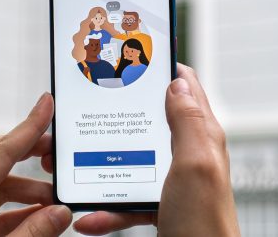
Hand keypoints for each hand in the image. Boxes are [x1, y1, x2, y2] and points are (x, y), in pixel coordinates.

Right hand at [73, 64, 239, 235]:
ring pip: (130, 159)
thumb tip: (177, 82)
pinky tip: (89, 216)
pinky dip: (107, 207)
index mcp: (199, 136)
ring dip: (101, 163)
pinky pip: (125, 198)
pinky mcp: (158, 204)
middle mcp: (185, 153)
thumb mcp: (195, 165)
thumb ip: (187, 122)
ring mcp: (170, 179)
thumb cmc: (205, 223)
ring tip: (71, 163)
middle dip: (117, 116)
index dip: (161, 68)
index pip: (185, 86)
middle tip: (87, 109)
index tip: (131, 56)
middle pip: (147, 121)